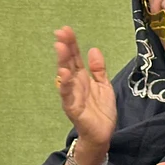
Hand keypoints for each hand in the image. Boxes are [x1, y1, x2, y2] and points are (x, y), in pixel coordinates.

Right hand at [54, 26, 116, 149]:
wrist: (102, 135)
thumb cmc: (101, 112)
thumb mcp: (104, 86)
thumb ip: (99, 69)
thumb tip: (93, 49)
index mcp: (82, 78)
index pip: (75, 57)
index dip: (71, 43)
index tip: (66, 29)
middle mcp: (75, 84)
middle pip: (68, 63)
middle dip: (65, 47)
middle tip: (61, 32)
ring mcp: (72, 95)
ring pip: (65, 76)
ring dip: (62, 61)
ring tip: (60, 47)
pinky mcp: (72, 108)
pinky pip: (67, 95)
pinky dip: (65, 85)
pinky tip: (64, 73)